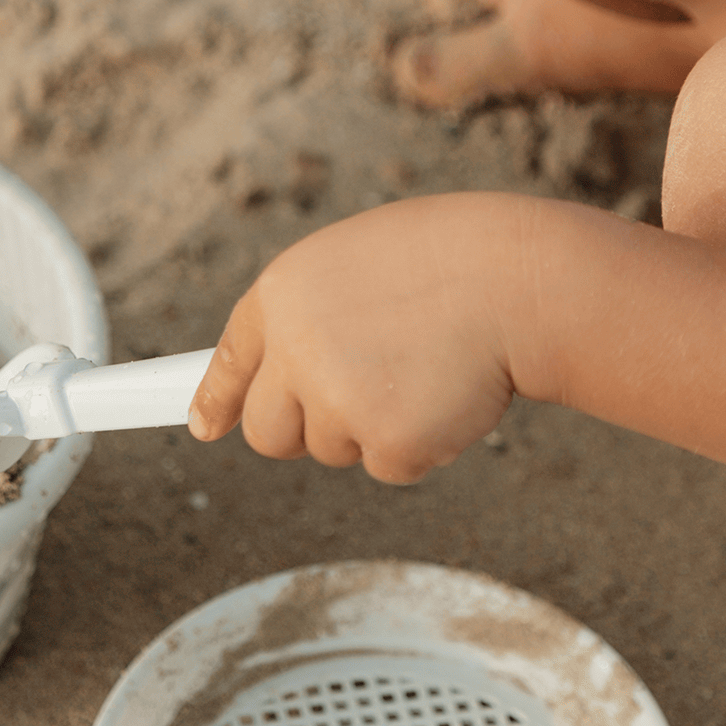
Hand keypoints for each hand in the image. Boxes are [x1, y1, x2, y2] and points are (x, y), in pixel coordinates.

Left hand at [187, 195, 525, 482]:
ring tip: (424, 365)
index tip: (207, 425)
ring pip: (332, 449)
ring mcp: (336, 401)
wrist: (518, 278)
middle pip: (268, 433)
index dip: (217, 400)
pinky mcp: (386, 442)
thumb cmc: (452, 259)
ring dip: (373, 426)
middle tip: (363, 395)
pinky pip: (389, 466)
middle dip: (304, 428)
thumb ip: (313, 314)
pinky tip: (449, 391)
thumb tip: (281, 376)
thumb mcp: (359, 262)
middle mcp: (294, 350)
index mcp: (282, 293)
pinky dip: (421, 444)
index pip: (229, 362)